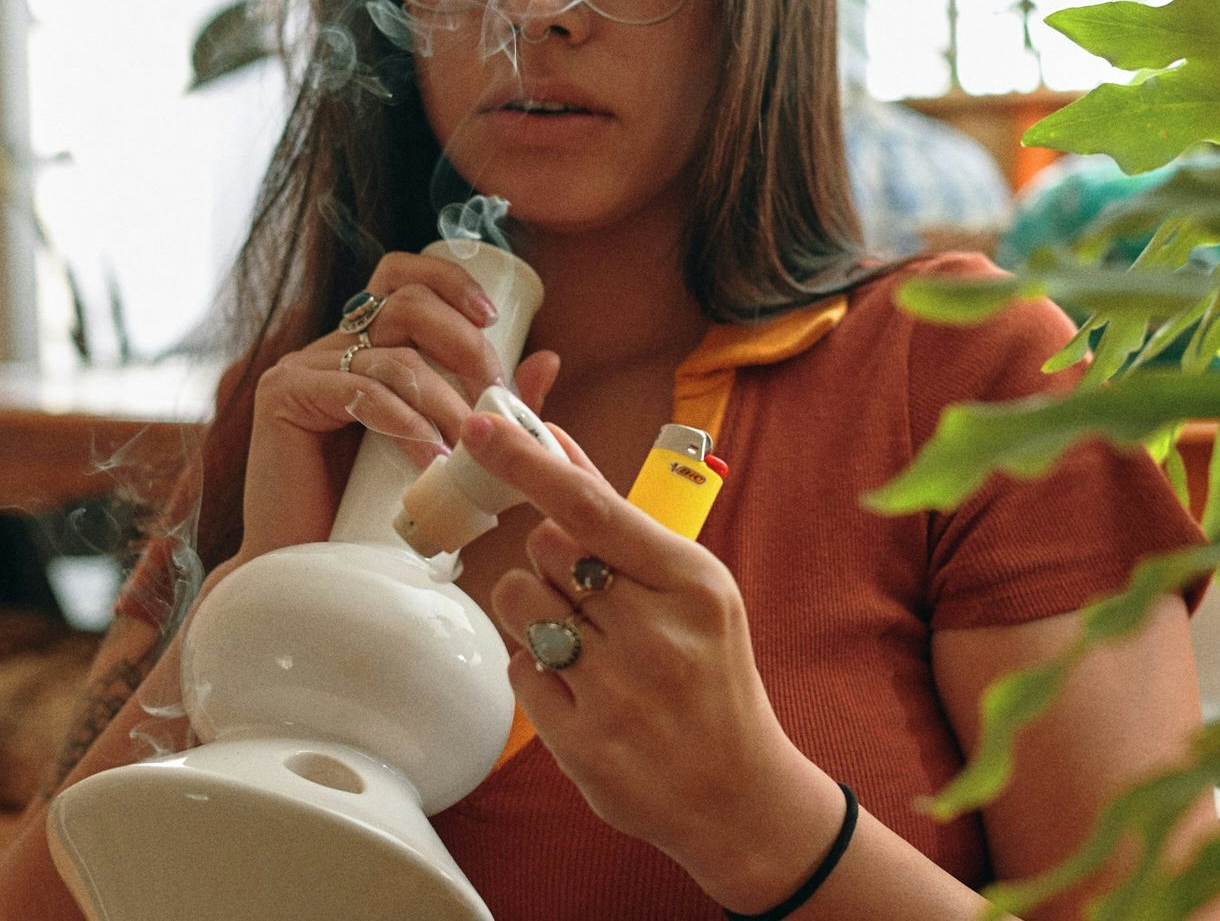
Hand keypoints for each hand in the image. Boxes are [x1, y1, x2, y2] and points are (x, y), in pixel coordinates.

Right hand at [237, 253, 559, 560]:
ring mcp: (302, 367)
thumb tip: (548, 360)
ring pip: (393, 357)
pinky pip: (359, 393)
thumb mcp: (444, 446)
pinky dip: (405, 424)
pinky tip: (428, 458)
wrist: (309, 568)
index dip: (449, 281)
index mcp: (364, 345)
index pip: (402, 276)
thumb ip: (489, 406)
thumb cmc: (375, 513)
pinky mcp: (283, 397)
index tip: (491, 318)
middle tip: (494, 394)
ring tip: (466, 450)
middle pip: (406, 302)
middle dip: (464, 345)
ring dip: (444, 402)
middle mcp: (330, 346)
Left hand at [461, 413, 843, 908]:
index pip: (591, 507)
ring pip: (519, 602)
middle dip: (552, 557)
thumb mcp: (692, 587)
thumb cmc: (710, 672)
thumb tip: (555, 440)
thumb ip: (619, 517)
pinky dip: (538, 666)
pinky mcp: (581, 743)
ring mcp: (617, 693)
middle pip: (545, 546)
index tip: (481, 427)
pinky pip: (517, 666)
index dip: (527, 461)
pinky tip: (580, 685)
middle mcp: (656, 634)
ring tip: (584, 639)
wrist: (738, 792)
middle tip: (589, 590)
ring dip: (536, 609)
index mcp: (692, 583)